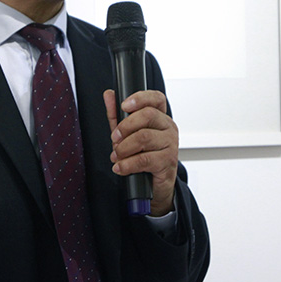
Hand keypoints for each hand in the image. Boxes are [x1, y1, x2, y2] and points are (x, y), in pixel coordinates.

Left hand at [103, 89, 177, 216]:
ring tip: (116, 156)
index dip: (140, 98)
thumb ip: (117, 114)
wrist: (153, 186)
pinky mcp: (168, 161)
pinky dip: (127, 164)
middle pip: (148, 115)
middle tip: (115, 139)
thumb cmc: (142, 156)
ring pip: (144, 137)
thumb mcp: (126, 134)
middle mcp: (168, 127)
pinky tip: (120, 167)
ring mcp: (171, 144)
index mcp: (160, 117)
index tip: (124, 105)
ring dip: (124, 148)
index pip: (156, 98)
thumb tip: (109, 95)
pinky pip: (144, 159)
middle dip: (125, 127)